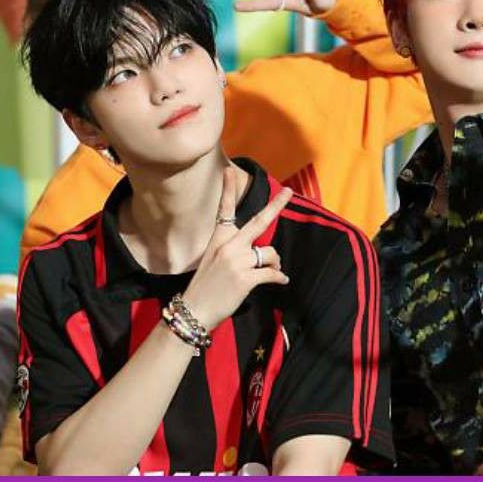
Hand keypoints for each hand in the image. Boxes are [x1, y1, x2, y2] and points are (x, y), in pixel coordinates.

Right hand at [182, 167, 291, 332]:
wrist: (194, 309)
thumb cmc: (205, 286)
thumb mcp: (213, 260)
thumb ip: (235, 250)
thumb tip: (262, 252)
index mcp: (219, 238)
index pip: (225, 210)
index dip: (227, 190)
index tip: (227, 172)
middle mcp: (229, 245)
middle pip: (259, 221)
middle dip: (276, 205)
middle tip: (288, 192)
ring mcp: (237, 261)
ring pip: (270, 253)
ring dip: (275, 262)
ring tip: (273, 270)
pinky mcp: (246, 278)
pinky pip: (272, 273)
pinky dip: (279, 277)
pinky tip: (281, 281)